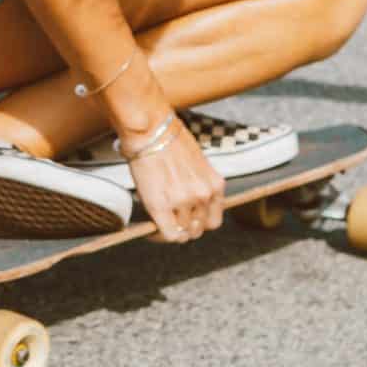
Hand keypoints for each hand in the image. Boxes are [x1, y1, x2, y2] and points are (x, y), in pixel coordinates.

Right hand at [127, 118, 223, 243]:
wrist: (151, 130)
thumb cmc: (170, 141)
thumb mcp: (198, 164)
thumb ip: (199, 186)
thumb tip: (190, 206)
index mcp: (215, 185)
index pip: (213, 221)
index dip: (199, 223)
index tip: (187, 220)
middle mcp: (203, 196)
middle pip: (198, 230)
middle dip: (184, 227)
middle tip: (171, 220)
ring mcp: (184, 202)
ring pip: (182, 234)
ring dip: (170, 229)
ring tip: (159, 220)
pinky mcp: (161, 206)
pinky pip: (168, 235)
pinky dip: (159, 236)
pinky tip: (151, 228)